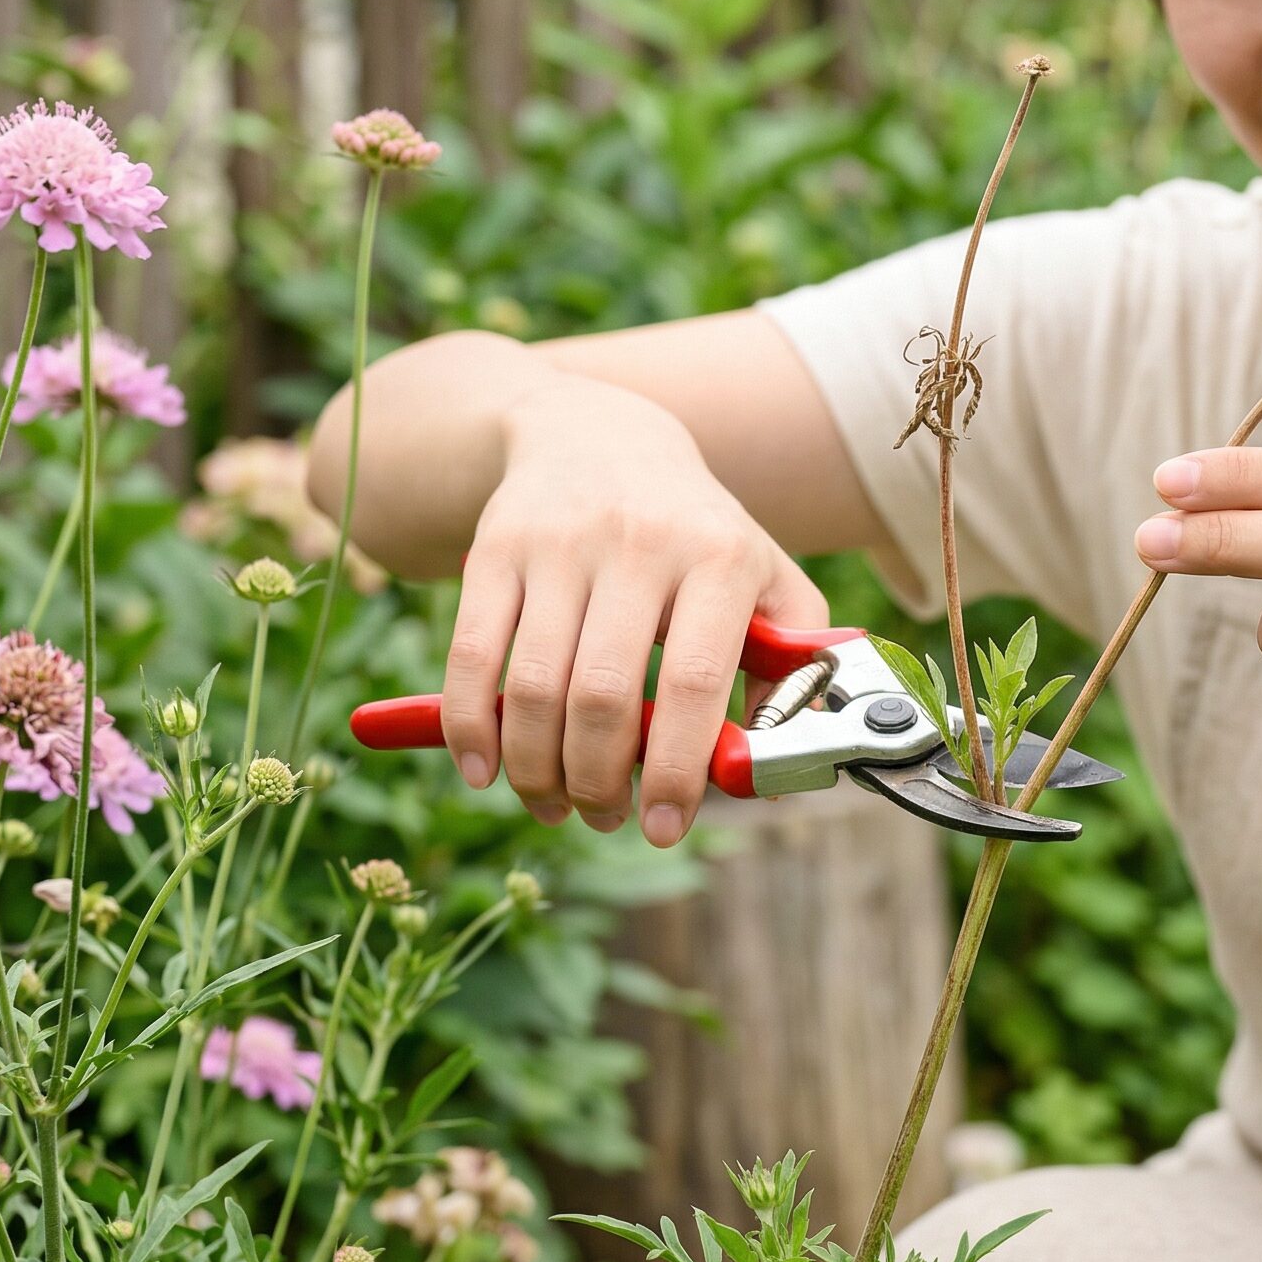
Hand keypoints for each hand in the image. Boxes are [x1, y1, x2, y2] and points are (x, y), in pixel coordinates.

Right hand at [441, 374, 830, 845]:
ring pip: (535, 688)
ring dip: (538, 771)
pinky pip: (472, 658)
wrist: (600, 434)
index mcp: (720, 556)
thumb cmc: (697, 532)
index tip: (666, 827)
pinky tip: (487, 772)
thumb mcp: (765, 577)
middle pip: (604, 696)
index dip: (678, 770)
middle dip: (599, 782)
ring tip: (556, 803)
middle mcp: (640, 542)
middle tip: (607, 818)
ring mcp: (561, 543)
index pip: (695, 681)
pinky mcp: (495, 548)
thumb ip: (790, 665)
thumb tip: (768, 766)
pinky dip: (471, 730)